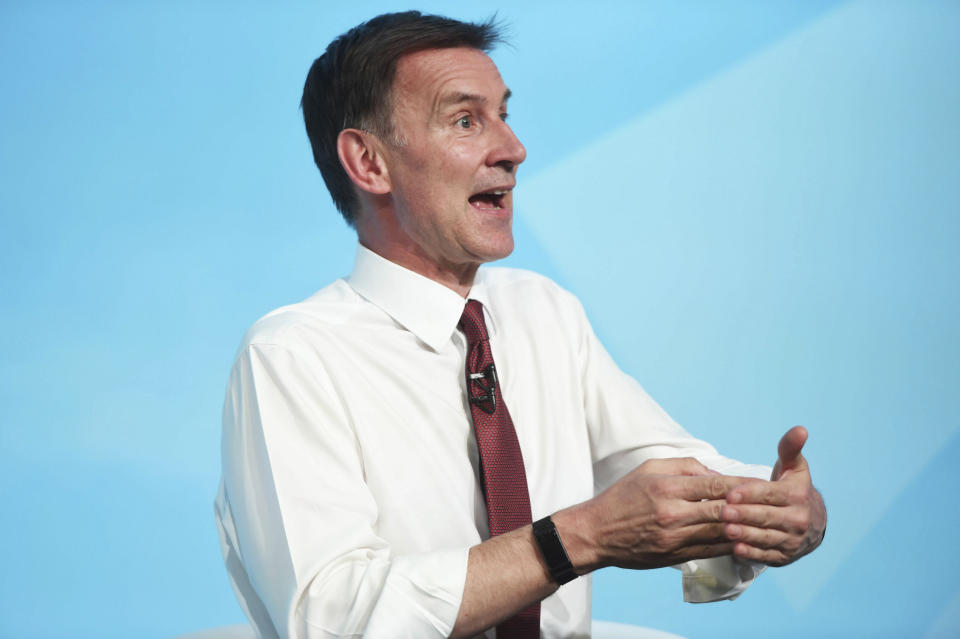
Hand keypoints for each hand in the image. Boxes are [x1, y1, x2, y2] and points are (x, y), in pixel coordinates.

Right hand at [571, 458, 757, 571]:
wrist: (597, 533)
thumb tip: (715, 474)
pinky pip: (710, 551)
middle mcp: (672, 513)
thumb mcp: (648, 469)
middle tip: (772, 503)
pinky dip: (729, 545)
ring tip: (765, 523)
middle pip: (722, 510)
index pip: (713, 485)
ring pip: (719, 533)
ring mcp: (674, 538)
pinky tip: (745, 540)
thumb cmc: (622, 497)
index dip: (741, 485)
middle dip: (749, 507)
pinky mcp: (674, 556)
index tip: (760, 484)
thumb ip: (683, 466)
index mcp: (666, 487)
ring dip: (744, 528)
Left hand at [721, 426, 826, 565]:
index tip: (730, 493)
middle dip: (744, 514)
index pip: (770, 494)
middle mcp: (798, 519)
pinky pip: (767, 555)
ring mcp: (792, 540)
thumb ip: (789, 448)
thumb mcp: (793, 467)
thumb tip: (800, 429)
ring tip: (725, 530)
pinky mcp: (785, 556)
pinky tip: (735, 549)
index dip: (750, 493)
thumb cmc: (792, 487)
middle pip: (766, 516)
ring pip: (766, 537)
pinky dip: (752, 553)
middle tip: (722, 511)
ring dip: (746, 534)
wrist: (812, 521)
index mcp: (797, 495)